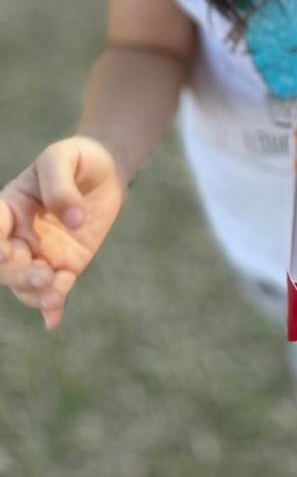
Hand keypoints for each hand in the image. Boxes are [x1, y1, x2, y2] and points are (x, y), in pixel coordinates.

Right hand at [0, 137, 125, 329]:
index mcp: (8, 208)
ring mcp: (39, 254)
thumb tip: (72, 221)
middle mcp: (17, 236)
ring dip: (35, 293)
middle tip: (43, 274)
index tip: (4, 251)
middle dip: (19, 274)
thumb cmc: (76, 159)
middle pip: (5, 265)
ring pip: (24, 284)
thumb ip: (61, 186)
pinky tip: (54, 319)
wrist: (105, 170)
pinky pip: (53, 291)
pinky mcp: (64, 266)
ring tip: (55, 294)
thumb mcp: (64, 158)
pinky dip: (51, 305)